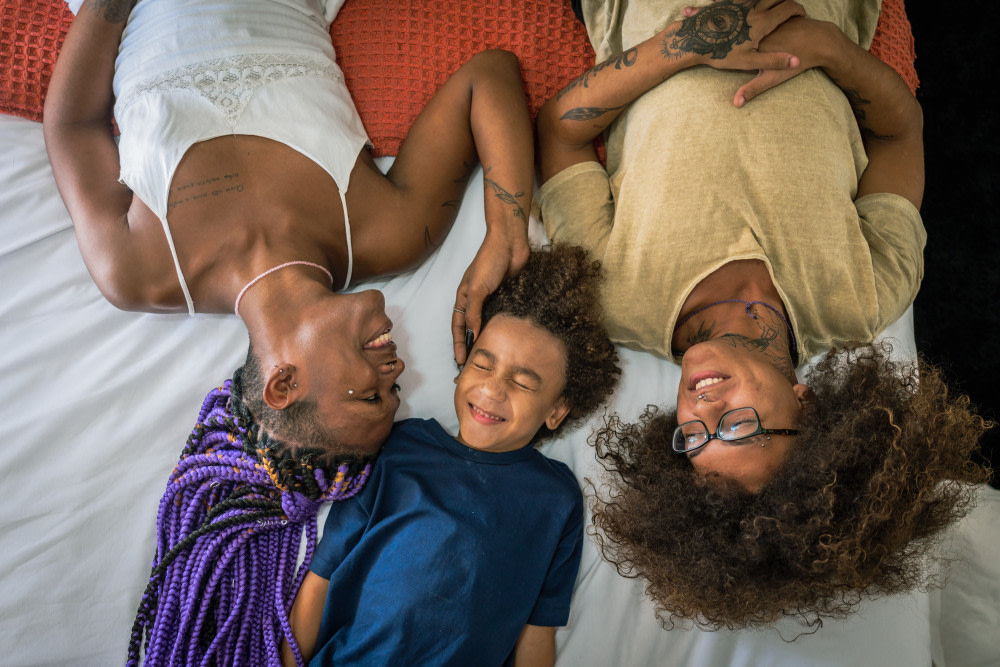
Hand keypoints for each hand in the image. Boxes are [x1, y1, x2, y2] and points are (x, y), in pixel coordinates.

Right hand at [451, 229, 529, 363]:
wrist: (511, 244)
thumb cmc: (489, 261)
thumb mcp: (476, 289)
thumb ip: (473, 313)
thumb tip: (472, 335)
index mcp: (464, 297)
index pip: (458, 326)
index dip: (459, 343)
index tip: (461, 361)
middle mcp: (476, 300)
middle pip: (472, 328)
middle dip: (472, 346)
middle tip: (475, 365)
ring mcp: (492, 300)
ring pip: (488, 325)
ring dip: (488, 339)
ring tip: (491, 357)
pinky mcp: (506, 298)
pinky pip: (502, 317)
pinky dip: (502, 328)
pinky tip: (506, 340)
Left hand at [666, 0, 804, 70]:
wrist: (694, 40)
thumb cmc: (721, 53)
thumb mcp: (749, 61)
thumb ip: (773, 60)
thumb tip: (796, 62)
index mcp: (763, 21)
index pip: (788, 8)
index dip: (798, 10)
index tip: (801, 14)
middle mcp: (754, 8)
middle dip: (786, 1)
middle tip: (791, 8)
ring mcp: (741, 3)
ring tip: (776, 3)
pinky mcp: (729, 2)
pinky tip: (750, 2)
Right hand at [728, 17, 838, 105]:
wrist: (822, 42)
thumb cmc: (798, 62)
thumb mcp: (772, 78)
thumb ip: (753, 88)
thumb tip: (736, 103)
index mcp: (755, 45)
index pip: (740, 50)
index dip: (744, 54)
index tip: (748, 57)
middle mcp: (761, 30)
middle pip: (751, 38)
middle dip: (755, 43)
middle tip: (776, 48)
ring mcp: (771, 20)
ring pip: (762, 28)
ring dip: (766, 34)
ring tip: (782, 41)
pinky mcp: (780, 13)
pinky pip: (773, 19)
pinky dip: (775, 26)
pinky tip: (786, 33)